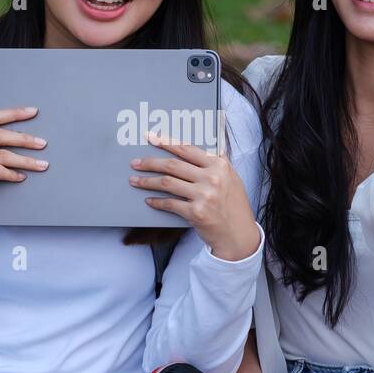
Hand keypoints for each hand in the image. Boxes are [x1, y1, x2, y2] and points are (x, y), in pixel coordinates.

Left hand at [129, 132, 259, 260]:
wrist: (238, 234)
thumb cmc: (233, 206)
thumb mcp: (230, 178)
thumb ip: (215, 162)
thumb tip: (201, 144)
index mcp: (219, 165)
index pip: (187, 149)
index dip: (166, 142)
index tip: (151, 137)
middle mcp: (212, 177)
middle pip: (173, 165)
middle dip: (150, 162)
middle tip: (135, 163)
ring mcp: (204, 195)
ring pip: (167, 182)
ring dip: (147, 181)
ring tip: (134, 180)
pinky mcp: (196, 212)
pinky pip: (169, 203)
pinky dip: (156, 202)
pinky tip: (149, 200)